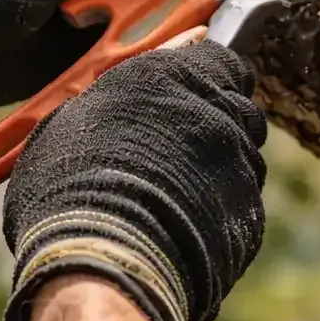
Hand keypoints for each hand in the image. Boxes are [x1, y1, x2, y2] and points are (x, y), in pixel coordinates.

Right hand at [0, 40, 268, 320]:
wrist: (104, 261)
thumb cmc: (68, 188)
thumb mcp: (69, 125)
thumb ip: (110, 102)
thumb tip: (118, 100)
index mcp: (170, 76)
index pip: (217, 59)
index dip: (209, 77)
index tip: (195, 93)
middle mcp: (216, 111)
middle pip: (237, 109)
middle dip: (218, 125)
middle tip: (179, 153)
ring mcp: (241, 164)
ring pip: (244, 161)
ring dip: (220, 173)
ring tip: (176, 202)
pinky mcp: (252, 216)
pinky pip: (242, 209)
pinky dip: (221, 217)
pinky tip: (185, 235)